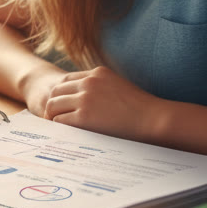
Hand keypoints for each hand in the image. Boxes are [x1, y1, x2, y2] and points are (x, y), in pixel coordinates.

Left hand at [41, 66, 162, 141]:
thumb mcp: (119, 86)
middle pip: (56, 91)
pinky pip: (60, 120)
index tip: (61, 105)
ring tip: (56, 127)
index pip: (67, 80)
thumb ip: (101, 87)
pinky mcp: (84, 117)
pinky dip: (58, 127)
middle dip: (53, 104)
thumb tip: (86, 99)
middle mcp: (88, 83)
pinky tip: (63, 133)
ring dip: (53, 116)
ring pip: (53, 105)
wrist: (153, 119)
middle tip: (53, 118)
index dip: (62, 94)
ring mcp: (85, 99)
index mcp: (97, 73)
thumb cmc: (141, 108)